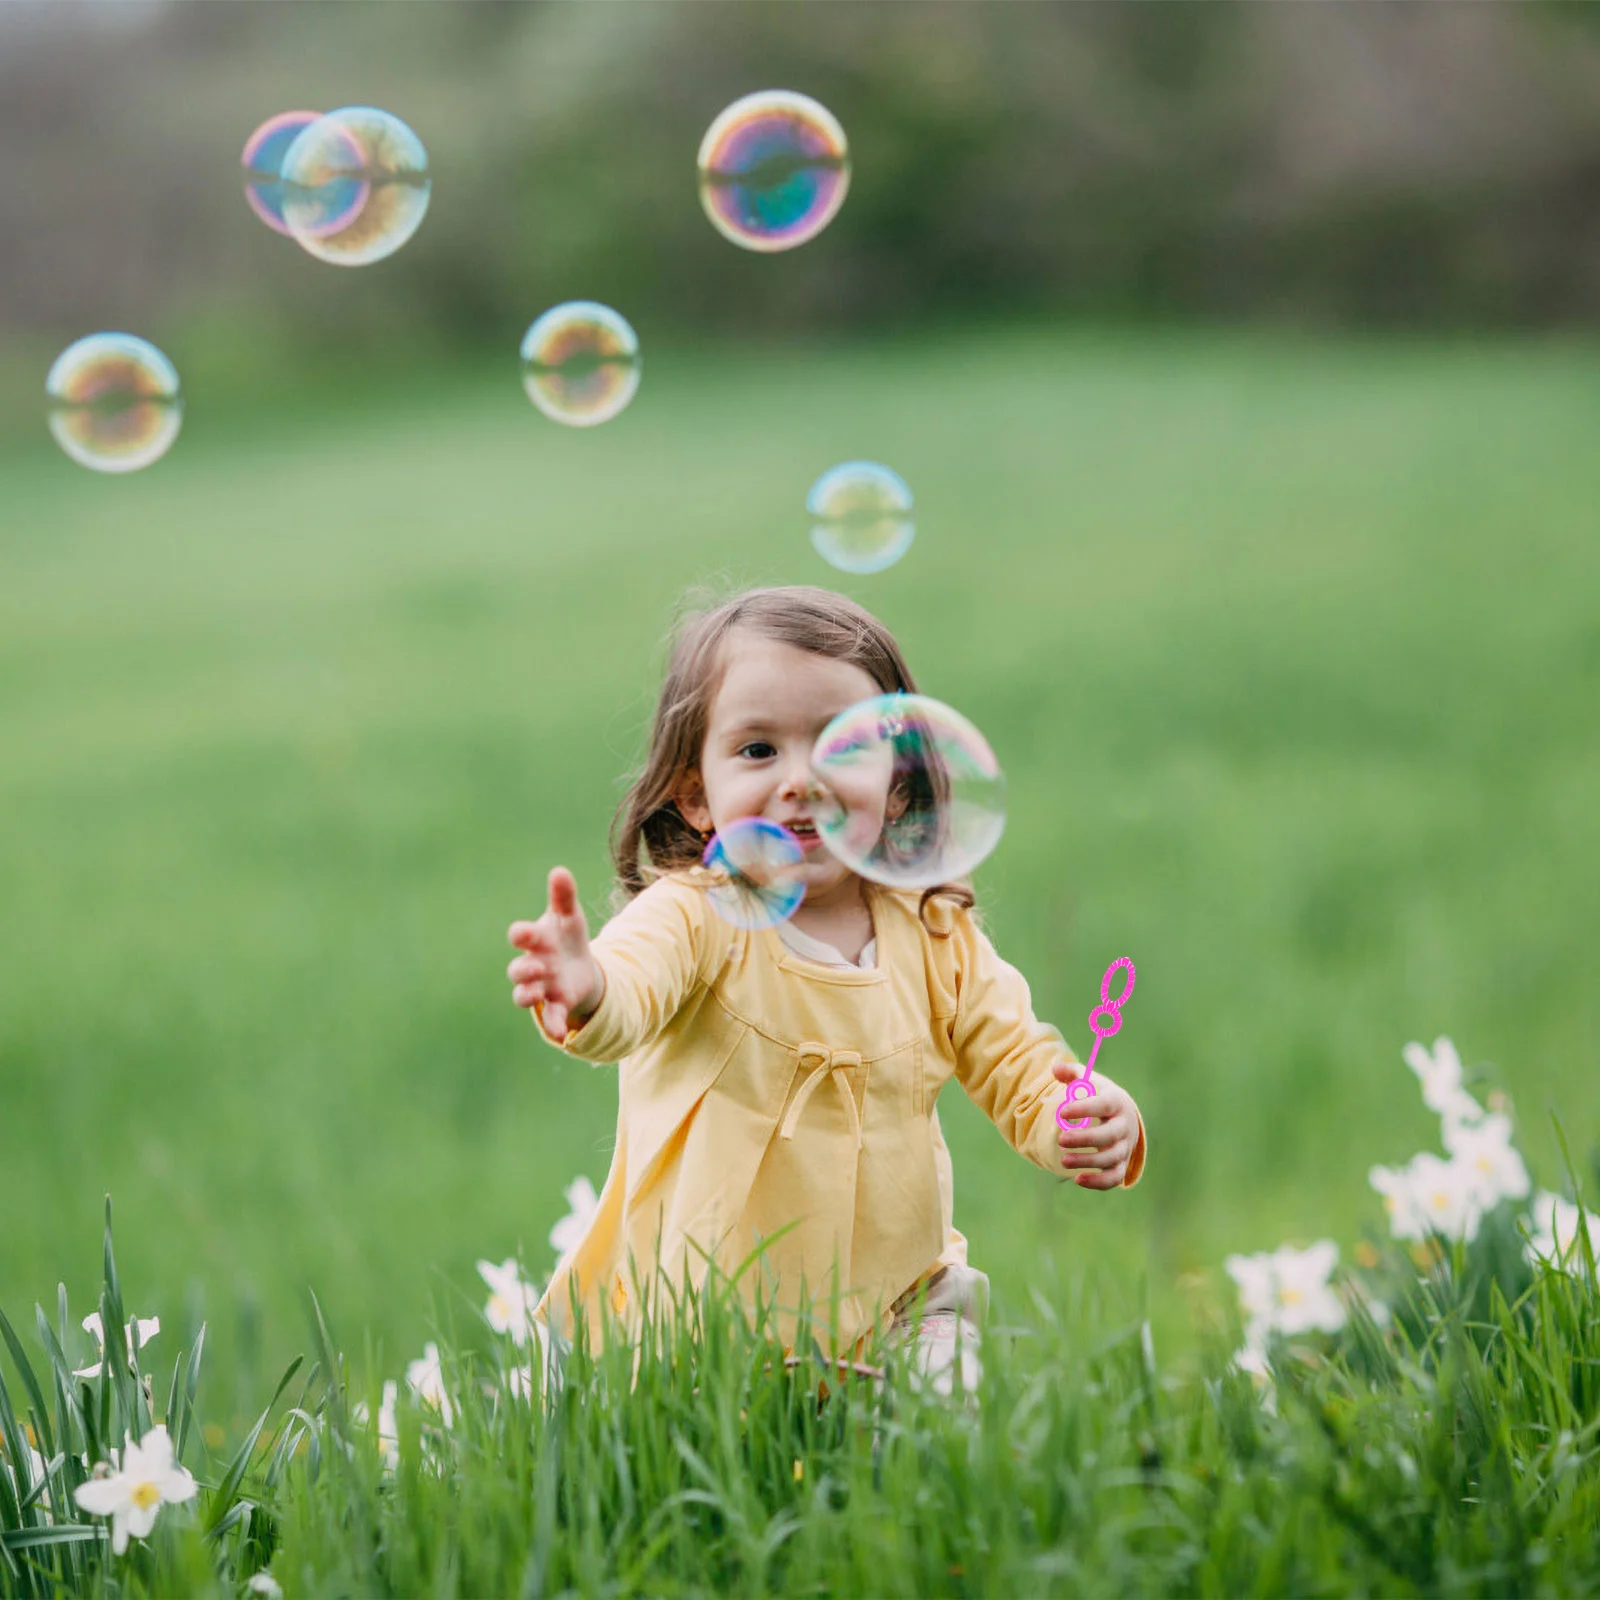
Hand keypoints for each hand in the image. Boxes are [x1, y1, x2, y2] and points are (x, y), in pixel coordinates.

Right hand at [507, 867, 604, 1040]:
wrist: (580, 965)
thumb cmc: (567, 936)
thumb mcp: (570, 916)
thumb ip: (564, 896)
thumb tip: (560, 871)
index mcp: (535, 940)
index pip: (520, 936)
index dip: (520, 935)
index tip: (524, 933)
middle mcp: (533, 965)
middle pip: (517, 970)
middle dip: (524, 969)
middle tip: (538, 965)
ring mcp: (541, 986)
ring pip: (524, 995)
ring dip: (529, 994)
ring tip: (539, 991)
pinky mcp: (556, 1004)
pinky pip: (549, 1016)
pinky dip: (553, 1024)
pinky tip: (562, 1033)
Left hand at [1051, 1063, 1137, 1188]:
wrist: (1124, 1118)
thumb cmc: (1100, 1098)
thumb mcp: (1090, 1082)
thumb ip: (1073, 1073)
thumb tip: (1055, 1068)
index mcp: (1116, 1102)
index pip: (1103, 1105)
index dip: (1084, 1109)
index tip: (1062, 1112)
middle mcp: (1124, 1126)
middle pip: (1109, 1135)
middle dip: (1085, 1139)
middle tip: (1061, 1139)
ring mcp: (1125, 1147)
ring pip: (1110, 1158)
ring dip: (1088, 1161)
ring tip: (1063, 1160)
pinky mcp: (1121, 1165)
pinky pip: (1114, 1178)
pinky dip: (1098, 1182)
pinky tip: (1077, 1179)